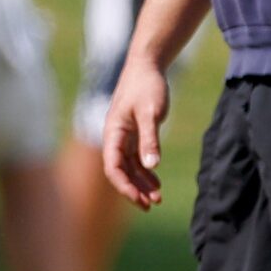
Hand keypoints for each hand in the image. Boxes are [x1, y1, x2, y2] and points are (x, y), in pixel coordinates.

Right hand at [101, 55, 171, 208]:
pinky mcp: (134, 134)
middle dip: (134, 190)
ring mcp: (124, 137)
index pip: (113, 167)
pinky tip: (157, 184)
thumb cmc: (147, 86)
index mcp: (113, 133)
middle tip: (151, 205)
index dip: (124, 186)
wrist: (147, 65)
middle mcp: (115, 138)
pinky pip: (137, 159)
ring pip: (129, 167)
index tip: (140, 199)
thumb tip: (152, 165)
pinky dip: (146, 172)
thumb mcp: (151, 113)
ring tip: (157, 199)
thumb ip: (150, 139)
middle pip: (120, 171)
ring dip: (141, 184)